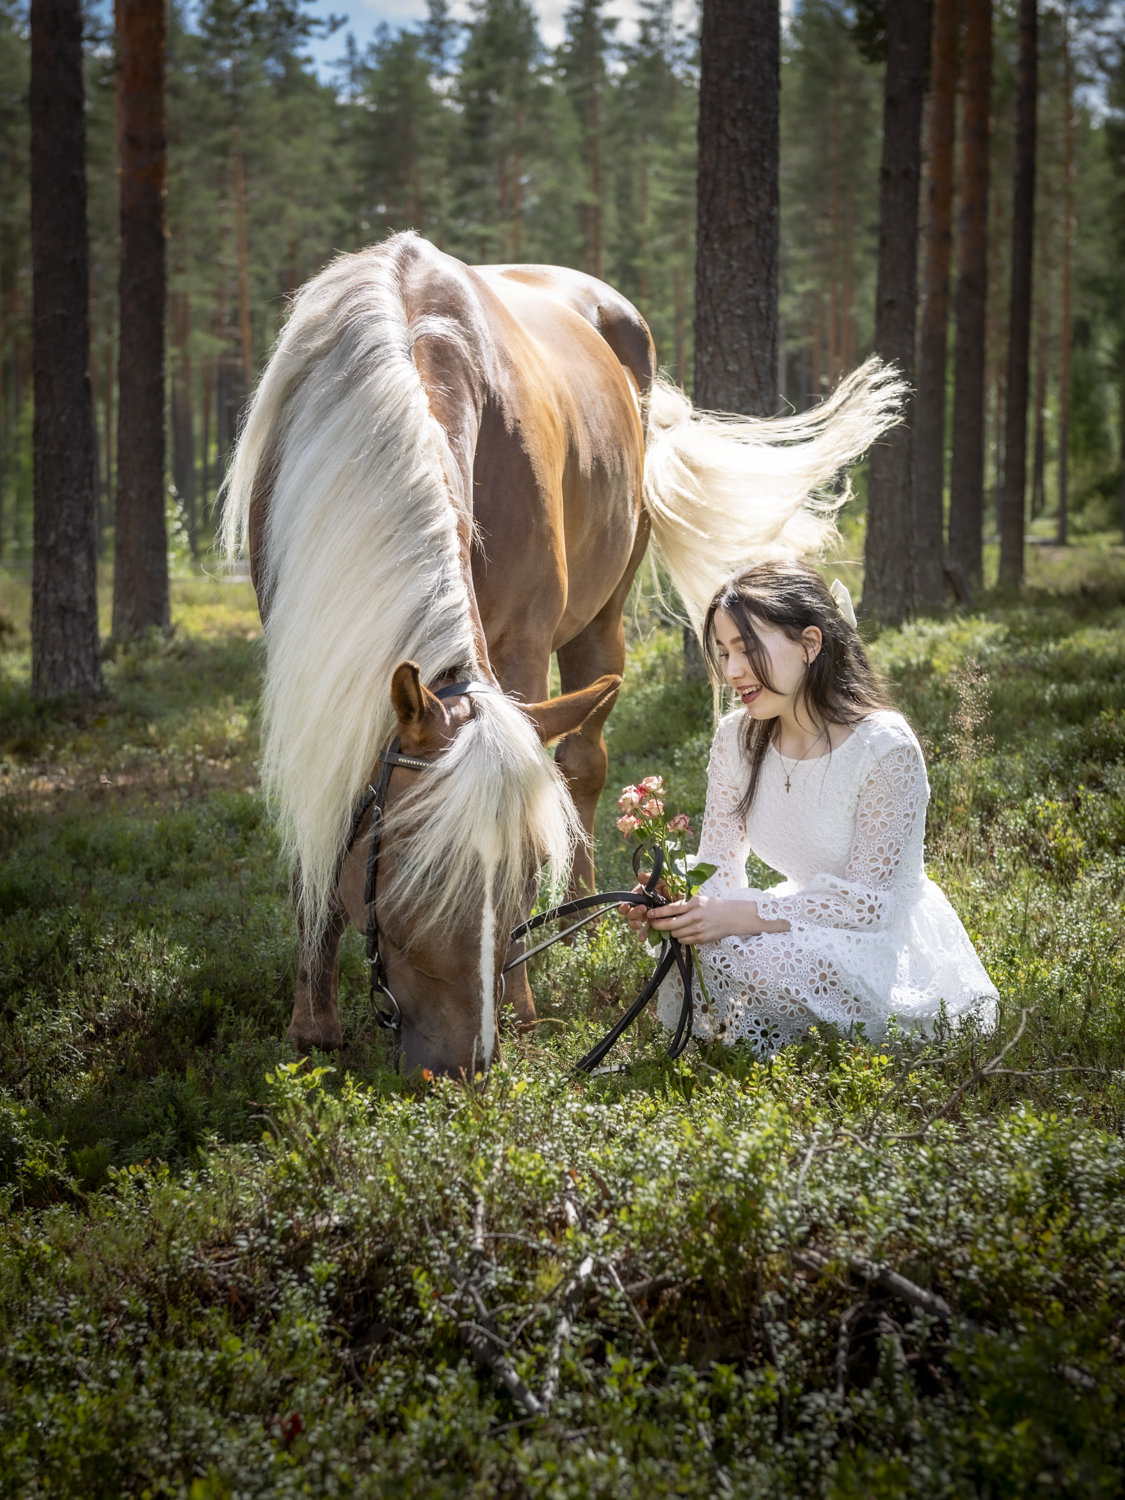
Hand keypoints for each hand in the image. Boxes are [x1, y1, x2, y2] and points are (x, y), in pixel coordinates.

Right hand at [618, 878, 668, 937]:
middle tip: (642, 910)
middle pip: (629, 913)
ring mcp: (647, 916)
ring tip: (639, 925)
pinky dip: (643, 934)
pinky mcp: (654, 924)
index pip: (627, 901)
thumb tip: (640, 876)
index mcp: (641, 895)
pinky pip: (646, 930)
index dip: (624, 905)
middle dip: (633, 913)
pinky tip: (642, 938)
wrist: (686, 899)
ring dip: (634, 924)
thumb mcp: (663, 879)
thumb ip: (652, 878)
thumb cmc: (673, 887)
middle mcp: (641, 906)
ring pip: (635, 922)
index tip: (627, 905)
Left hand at [646, 894, 788, 942]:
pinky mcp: (701, 939)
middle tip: (653, 924)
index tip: (650, 914)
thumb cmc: (714, 906)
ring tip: (673, 928)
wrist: (733, 916)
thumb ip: (685, 903)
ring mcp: (698, 929)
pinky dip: (681, 938)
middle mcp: (695, 916)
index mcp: (694, 904)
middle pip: (670, 924)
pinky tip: (684, 933)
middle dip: (659, 925)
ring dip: (671, 932)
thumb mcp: (699, 899)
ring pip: (676, 934)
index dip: (658, 913)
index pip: (671, 909)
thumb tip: (666, 908)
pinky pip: (684, 941)